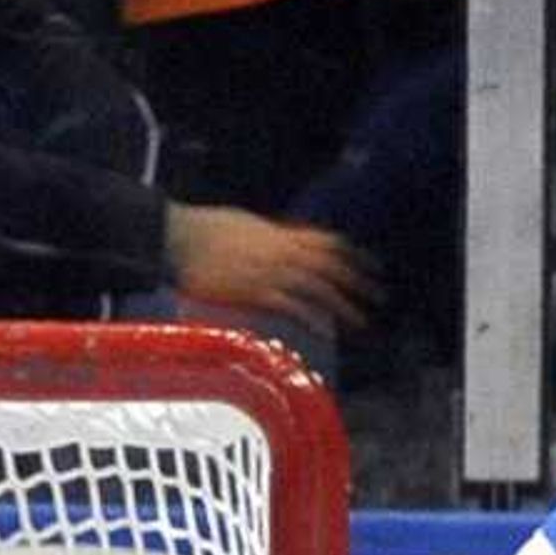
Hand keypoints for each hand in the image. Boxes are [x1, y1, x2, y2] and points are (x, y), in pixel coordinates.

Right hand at [165, 206, 375, 332]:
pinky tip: (326, 330)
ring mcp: (271, 271)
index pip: (328, 243)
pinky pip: (293, 307)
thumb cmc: (202, 229)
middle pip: (332, 267)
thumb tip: (282, 240)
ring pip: (320, 288)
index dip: (354, 255)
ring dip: (344, 305)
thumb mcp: (244, 224)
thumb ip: (269, 235)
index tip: (373, 266)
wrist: (176, 238)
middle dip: (359, 282)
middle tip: (379, 297)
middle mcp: (282, 251)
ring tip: (361, 321)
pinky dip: (313, 318)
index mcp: (280, 234)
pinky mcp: (256, 291)